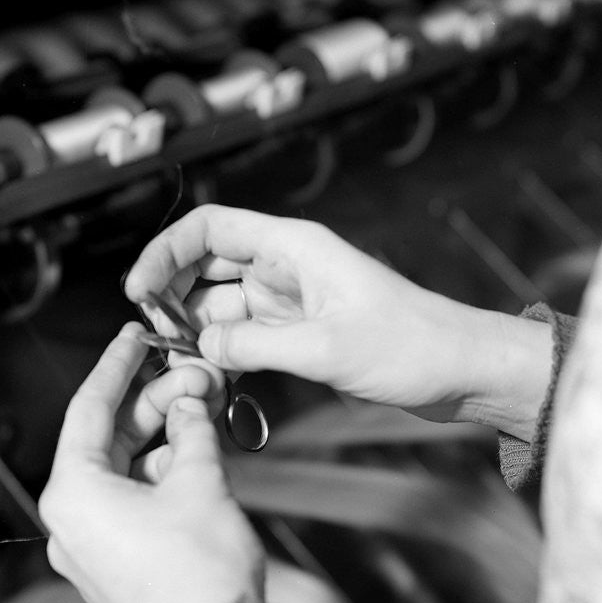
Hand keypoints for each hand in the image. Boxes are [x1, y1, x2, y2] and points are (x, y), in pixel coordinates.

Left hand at [39, 322, 264, 602]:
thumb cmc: (200, 576)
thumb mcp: (200, 481)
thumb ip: (192, 430)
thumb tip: (191, 403)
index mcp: (74, 495)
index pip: (90, 409)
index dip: (118, 366)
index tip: (135, 336)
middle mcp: (72, 523)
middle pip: (111, 440)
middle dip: (155, 405)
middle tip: (194, 376)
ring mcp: (94, 549)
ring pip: (126, 471)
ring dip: (166, 440)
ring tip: (205, 416)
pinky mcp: (120, 566)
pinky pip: (134, 503)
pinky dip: (165, 476)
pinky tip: (199, 457)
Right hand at [124, 205, 551, 439]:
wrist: (462, 370)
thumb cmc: (411, 347)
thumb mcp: (325, 349)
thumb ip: (255, 346)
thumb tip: (200, 347)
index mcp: (295, 247)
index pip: (210, 228)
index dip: (165, 252)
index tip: (139, 293)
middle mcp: (290, 266)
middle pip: (209, 265)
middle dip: (176, 296)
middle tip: (156, 339)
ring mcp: (296, 300)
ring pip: (226, 304)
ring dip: (201, 330)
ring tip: (182, 365)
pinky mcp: (306, 331)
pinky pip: (250, 333)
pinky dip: (228, 350)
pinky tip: (214, 374)